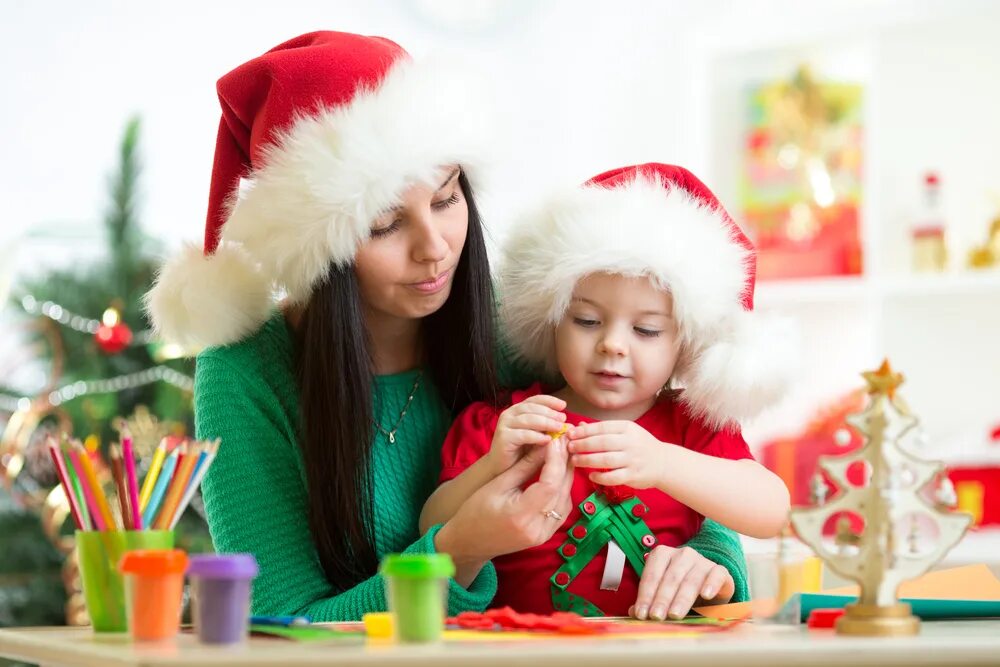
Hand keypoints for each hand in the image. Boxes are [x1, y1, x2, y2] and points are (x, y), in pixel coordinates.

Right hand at [437, 433, 574, 564]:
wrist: (469, 542)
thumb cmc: (476, 511)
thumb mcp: (498, 484)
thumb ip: (524, 466)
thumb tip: (545, 446)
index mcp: (521, 515)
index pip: (549, 484)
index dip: (556, 460)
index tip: (555, 440)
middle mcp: (537, 529)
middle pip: (561, 491)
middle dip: (564, 464)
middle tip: (562, 441)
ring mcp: (542, 535)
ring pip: (565, 499)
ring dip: (566, 476)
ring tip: (562, 454)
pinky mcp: (544, 536)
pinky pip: (561, 509)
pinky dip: (562, 489)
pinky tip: (558, 474)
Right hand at [487, 394, 566, 474]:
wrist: (503, 469)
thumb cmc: (522, 452)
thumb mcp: (538, 438)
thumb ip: (549, 430)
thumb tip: (567, 425)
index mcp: (518, 410)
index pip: (535, 400)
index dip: (550, 401)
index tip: (563, 405)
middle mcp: (509, 414)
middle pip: (532, 408)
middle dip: (550, 412)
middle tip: (563, 418)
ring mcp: (505, 424)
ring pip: (528, 419)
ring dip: (546, 423)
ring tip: (559, 428)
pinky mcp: (503, 437)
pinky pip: (523, 434)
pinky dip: (536, 436)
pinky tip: (547, 440)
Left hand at [566, 420, 668, 488]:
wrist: (663, 463)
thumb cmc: (639, 445)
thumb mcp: (625, 433)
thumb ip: (603, 430)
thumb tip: (579, 426)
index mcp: (627, 428)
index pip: (602, 427)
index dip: (584, 431)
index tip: (570, 434)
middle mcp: (630, 442)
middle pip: (602, 443)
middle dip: (583, 445)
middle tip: (570, 447)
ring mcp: (633, 459)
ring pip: (606, 460)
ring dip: (587, 460)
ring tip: (575, 460)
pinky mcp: (633, 475)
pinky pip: (613, 477)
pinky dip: (600, 477)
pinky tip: (591, 476)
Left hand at [630, 545, 734, 619]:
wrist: (708, 586)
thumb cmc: (680, 589)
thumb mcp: (663, 593)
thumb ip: (648, 600)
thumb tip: (634, 612)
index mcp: (662, 554)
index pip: (651, 575)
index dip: (645, 596)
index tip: (641, 614)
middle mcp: (682, 554)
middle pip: (670, 578)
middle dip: (662, 599)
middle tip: (656, 616)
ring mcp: (701, 560)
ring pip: (690, 580)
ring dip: (681, 598)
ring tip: (674, 614)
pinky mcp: (719, 570)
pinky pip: (716, 575)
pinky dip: (711, 584)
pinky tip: (706, 595)